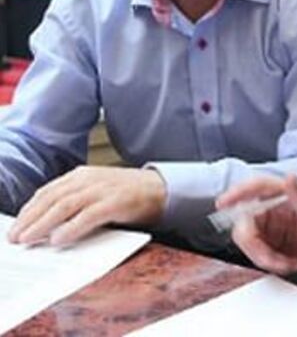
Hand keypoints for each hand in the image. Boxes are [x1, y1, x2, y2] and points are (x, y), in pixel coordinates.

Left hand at [8, 166, 165, 245]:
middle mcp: (89, 178)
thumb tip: (48, 225)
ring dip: (43, 224)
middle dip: (30, 219)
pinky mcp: (116, 202)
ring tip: (30, 239)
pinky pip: (88, 215)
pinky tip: (59, 239)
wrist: (163, 189)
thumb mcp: (98, 191)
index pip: (47, 191)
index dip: (29, 210)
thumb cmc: (129, 194)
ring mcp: (103, 189)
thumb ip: (76, 202)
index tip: (17, 226)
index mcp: (82, 175)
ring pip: (64, 205)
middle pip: (51, 198)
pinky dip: (71, 228)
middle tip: (16, 237)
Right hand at [216, 174, 296, 273]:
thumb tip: (289, 178)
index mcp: (288, 196)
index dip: (237, 192)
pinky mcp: (275, 245)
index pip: (257, 187)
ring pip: (251, 242)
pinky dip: (273, 265)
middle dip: (254, 245)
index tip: (223, 203)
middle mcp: (277, 209)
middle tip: (273, 260)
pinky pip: (261, 256)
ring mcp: (274, 228)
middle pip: (246, 222)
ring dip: (266, 258)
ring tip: (292, 263)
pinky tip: (294, 264)